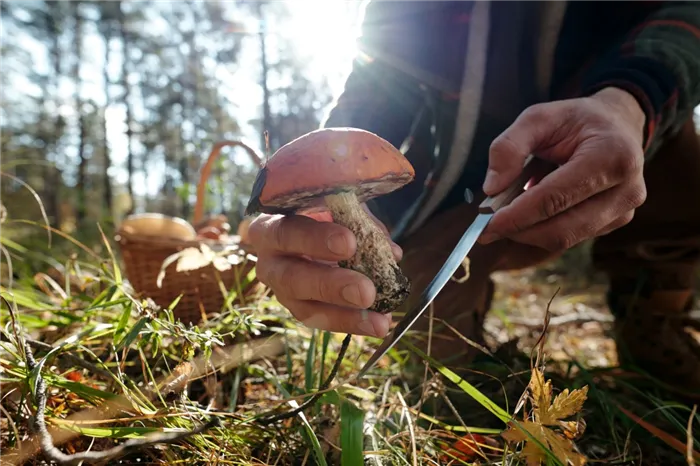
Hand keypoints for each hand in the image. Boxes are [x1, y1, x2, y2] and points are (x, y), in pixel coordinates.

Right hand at [248, 206, 401, 336]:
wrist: (304, 225)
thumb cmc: (318, 209)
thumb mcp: (332, 204)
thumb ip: (357, 220)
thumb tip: (390, 253)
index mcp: (270, 227)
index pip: (286, 232)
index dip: (315, 239)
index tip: (348, 243)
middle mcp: (269, 262)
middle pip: (293, 278)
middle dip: (331, 286)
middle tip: (366, 291)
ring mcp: (283, 291)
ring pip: (306, 309)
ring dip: (346, 316)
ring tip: (379, 322)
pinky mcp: (300, 308)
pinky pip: (323, 320)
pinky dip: (353, 322)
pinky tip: (378, 323)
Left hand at [479, 87, 647, 251]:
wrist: (617, 125)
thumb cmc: (575, 121)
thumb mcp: (538, 117)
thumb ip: (509, 146)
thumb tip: (491, 188)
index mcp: (612, 156)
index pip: (556, 198)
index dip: (518, 216)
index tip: (486, 226)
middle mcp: (626, 190)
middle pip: (561, 230)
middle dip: (519, 231)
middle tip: (486, 227)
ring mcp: (624, 211)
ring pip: (564, 239)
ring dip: (528, 232)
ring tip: (508, 213)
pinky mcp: (615, 223)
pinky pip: (570, 237)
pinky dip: (542, 229)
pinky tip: (531, 211)